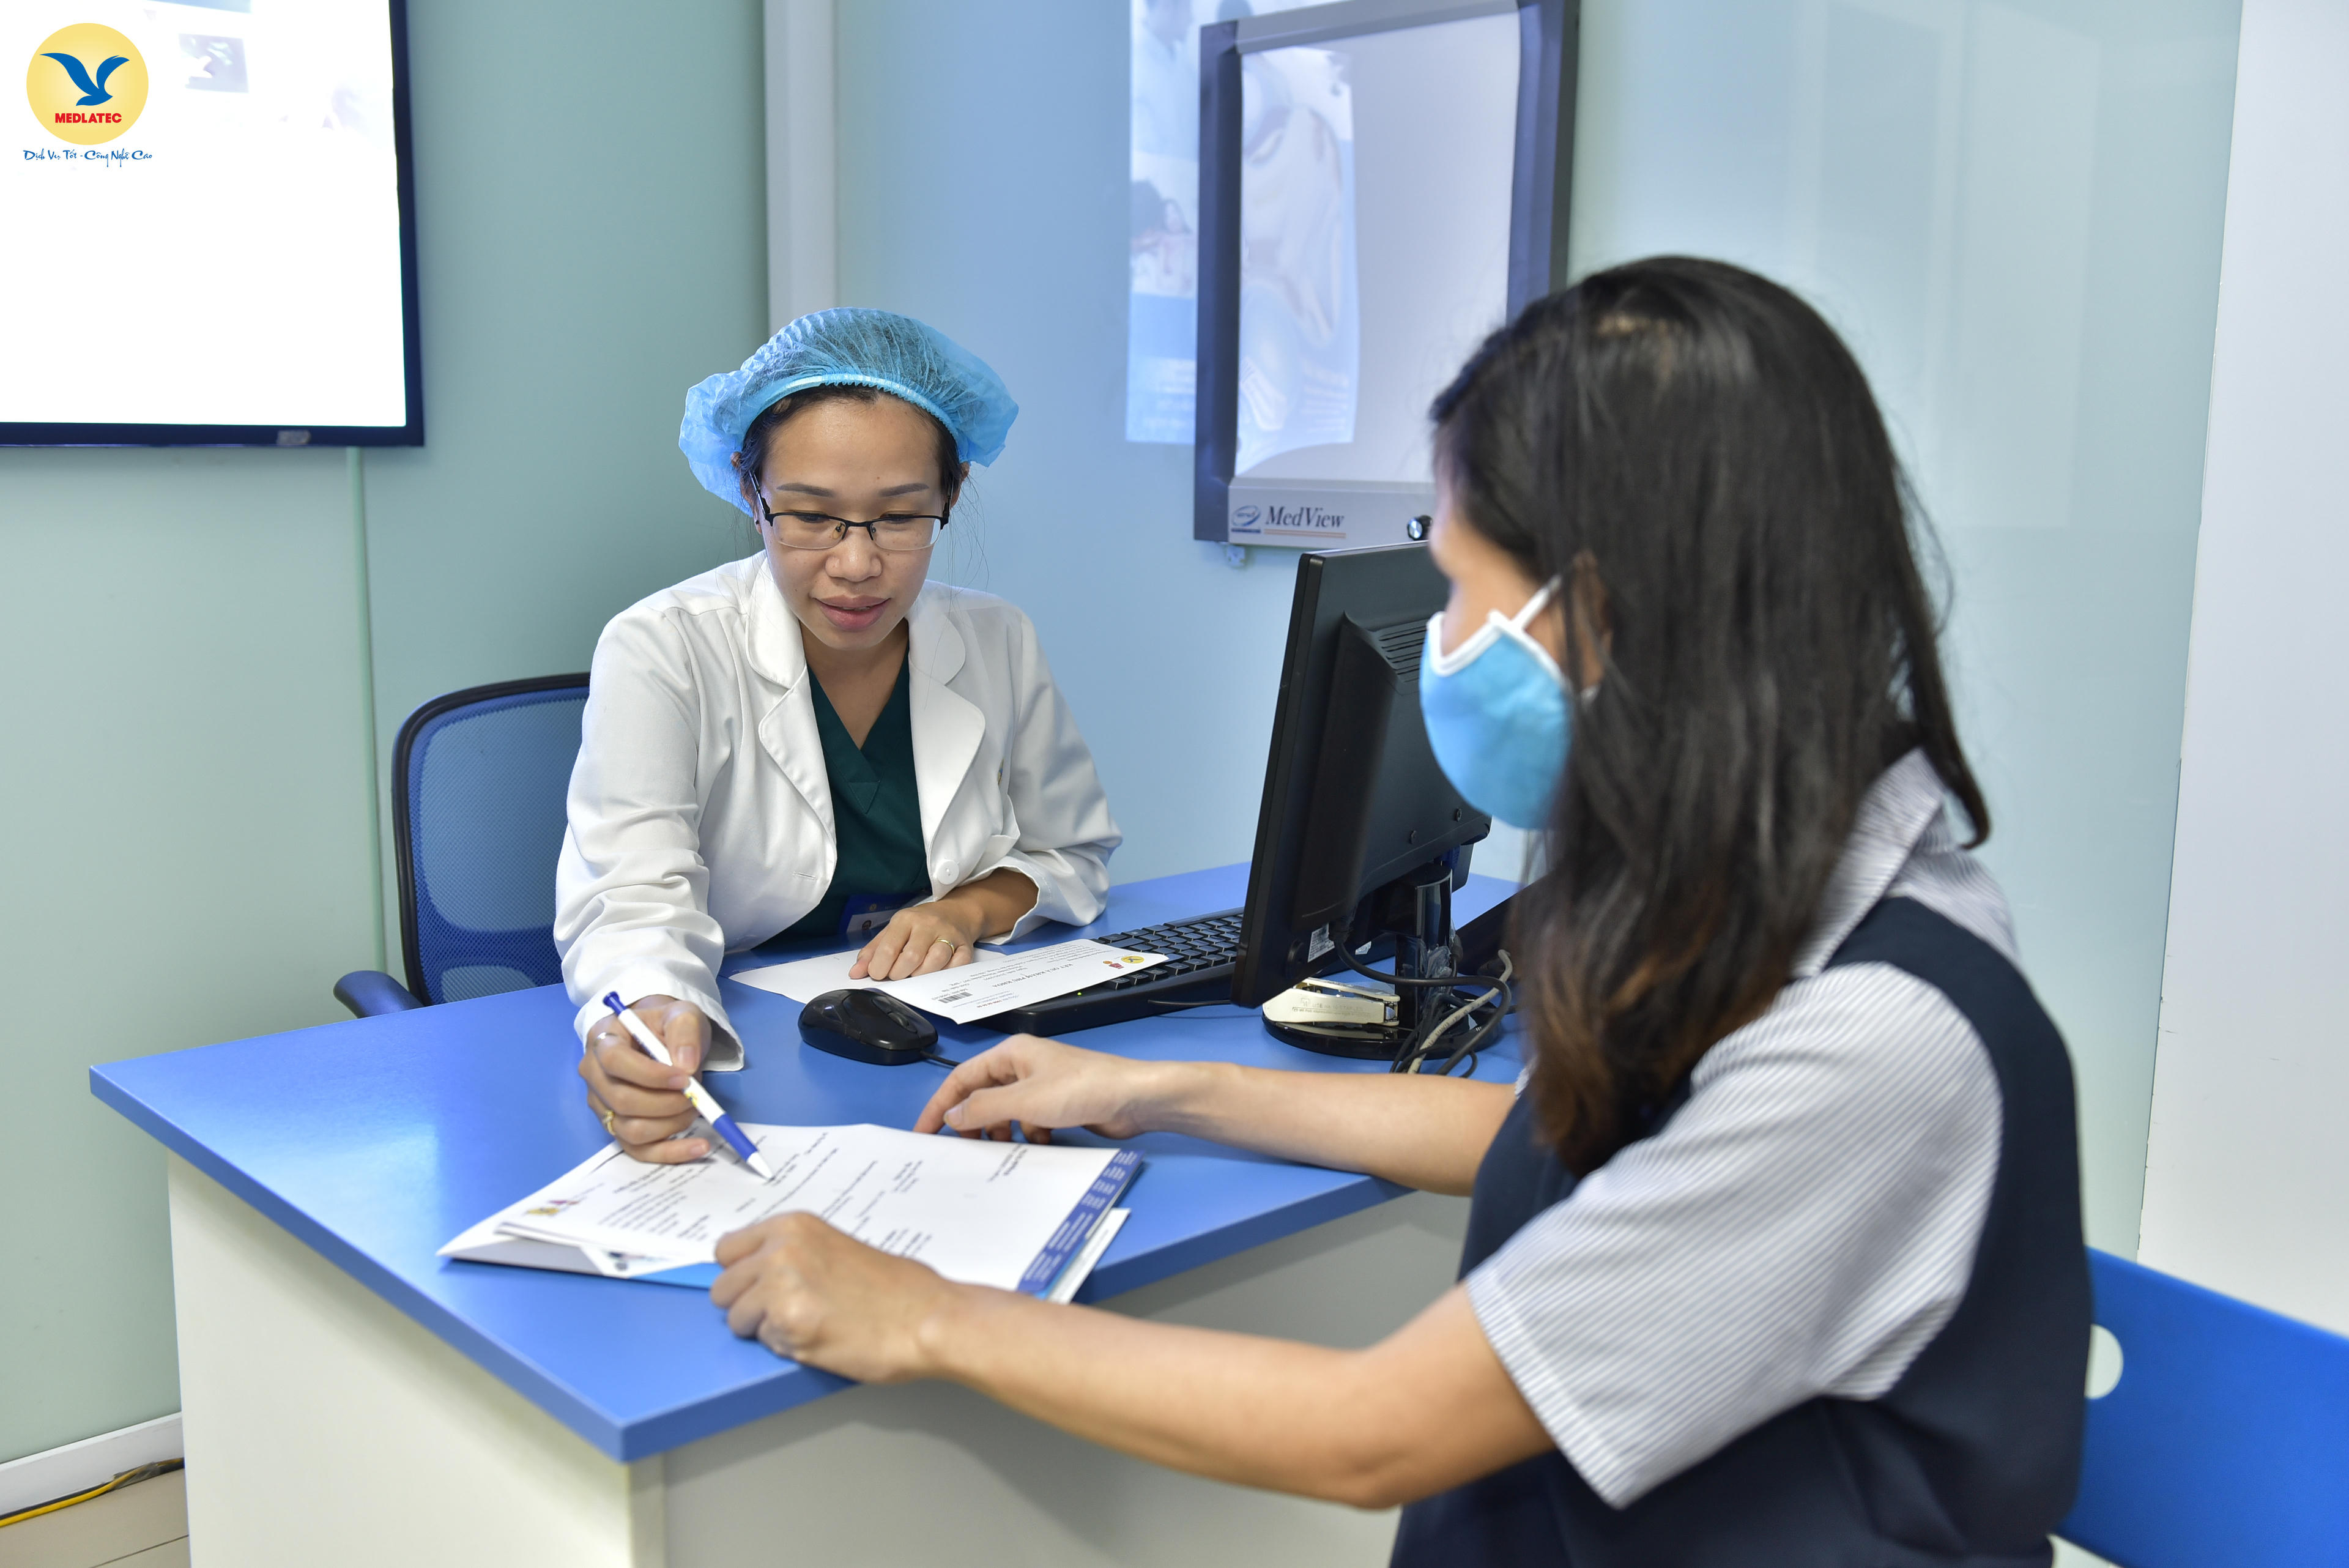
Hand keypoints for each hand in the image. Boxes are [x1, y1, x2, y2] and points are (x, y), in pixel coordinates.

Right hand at [577, 994, 712, 1163]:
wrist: (657, 1038)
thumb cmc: (665, 1026)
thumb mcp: (681, 1014)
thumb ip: (684, 1031)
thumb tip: (686, 1065)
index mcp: (603, 1040)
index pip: (615, 1061)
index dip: (650, 1075)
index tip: (685, 1078)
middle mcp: (594, 1076)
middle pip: (622, 1101)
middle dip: (667, 1103)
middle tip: (695, 1095)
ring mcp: (602, 1106)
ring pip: (631, 1130)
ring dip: (671, 1125)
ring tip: (694, 1108)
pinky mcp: (617, 1128)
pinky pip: (639, 1151)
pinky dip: (671, 1153)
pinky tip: (699, 1146)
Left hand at [711, 1212, 967, 1379]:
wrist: (926, 1319)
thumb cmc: (895, 1290)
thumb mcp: (835, 1249)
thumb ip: (792, 1254)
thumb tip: (754, 1273)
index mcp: (792, 1227)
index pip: (726, 1250)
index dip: (742, 1274)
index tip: (758, 1286)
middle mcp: (780, 1250)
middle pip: (722, 1287)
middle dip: (747, 1305)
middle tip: (787, 1312)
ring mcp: (780, 1287)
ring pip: (736, 1319)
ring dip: (764, 1329)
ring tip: (809, 1325)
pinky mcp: (788, 1324)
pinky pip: (764, 1343)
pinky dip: (785, 1347)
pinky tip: (820, 1338)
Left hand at [851, 897, 982, 980]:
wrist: (956, 913)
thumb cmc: (920, 925)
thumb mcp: (894, 931)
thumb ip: (874, 952)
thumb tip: (856, 973)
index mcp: (906, 919)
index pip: (888, 948)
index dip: (879, 968)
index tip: (878, 975)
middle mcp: (928, 925)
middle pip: (911, 957)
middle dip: (899, 974)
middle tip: (897, 976)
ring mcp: (949, 936)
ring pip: (934, 961)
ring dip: (920, 976)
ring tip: (914, 974)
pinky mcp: (965, 947)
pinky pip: (956, 966)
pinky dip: (944, 974)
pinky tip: (936, 972)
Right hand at [913, 1034, 1170, 1143]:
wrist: (1134, 1099)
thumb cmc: (1081, 1089)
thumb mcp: (1025, 1101)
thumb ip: (984, 1109)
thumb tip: (951, 1116)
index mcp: (1011, 1054)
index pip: (962, 1078)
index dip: (941, 1105)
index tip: (923, 1133)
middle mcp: (1023, 1066)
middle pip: (982, 1096)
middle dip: (974, 1122)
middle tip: (967, 1149)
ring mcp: (1042, 1086)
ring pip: (1006, 1112)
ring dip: (1003, 1131)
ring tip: (1006, 1147)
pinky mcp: (1058, 1105)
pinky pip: (1029, 1122)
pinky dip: (1028, 1135)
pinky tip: (1040, 1143)